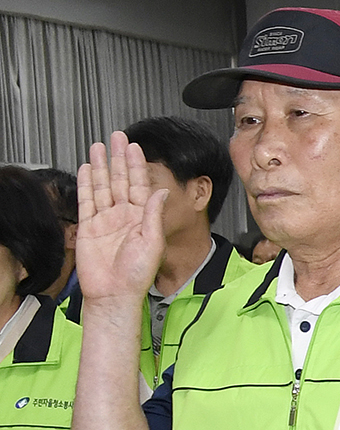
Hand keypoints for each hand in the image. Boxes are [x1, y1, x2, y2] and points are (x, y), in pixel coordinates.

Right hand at [73, 134, 168, 302]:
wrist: (114, 293)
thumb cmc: (137, 274)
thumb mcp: (153, 241)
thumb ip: (154, 214)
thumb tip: (162, 191)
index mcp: (141, 218)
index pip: (138, 184)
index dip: (136, 165)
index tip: (136, 147)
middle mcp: (123, 216)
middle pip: (119, 179)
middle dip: (118, 158)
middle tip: (118, 136)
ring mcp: (105, 220)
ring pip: (102, 186)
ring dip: (100, 166)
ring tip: (99, 146)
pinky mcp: (88, 226)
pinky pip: (86, 200)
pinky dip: (86, 184)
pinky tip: (87, 169)